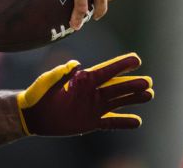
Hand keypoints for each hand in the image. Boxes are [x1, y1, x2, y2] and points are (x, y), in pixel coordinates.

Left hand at [17, 53, 152, 135]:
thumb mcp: (49, 80)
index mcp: (83, 79)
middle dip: (132, 84)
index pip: (106, 71)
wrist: (33, 114)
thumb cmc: (38, 93)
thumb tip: (77, 65)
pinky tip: (137, 121)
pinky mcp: (91, 122)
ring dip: (133, 99)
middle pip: (116, 87)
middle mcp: (92, 92)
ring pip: (117, 102)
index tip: (137, 60)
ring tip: (149, 95)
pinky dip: (124, 122)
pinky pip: (111, 122)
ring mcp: (93, 107)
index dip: (122, 65)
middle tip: (149, 82)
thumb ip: (62, 72)